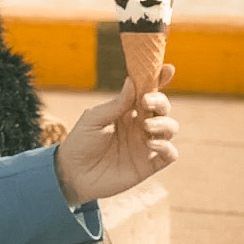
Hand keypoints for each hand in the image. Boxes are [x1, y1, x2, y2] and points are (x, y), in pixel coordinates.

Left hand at [53, 64, 179, 205]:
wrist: (73, 174)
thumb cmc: (81, 142)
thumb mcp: (94, 119)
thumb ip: (116, 104)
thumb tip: (132, 81)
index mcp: (127, 111)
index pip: (148, 92)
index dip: (160, 80)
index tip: (168, 69)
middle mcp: (140, 125)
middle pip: (163, 109)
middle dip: (160, 102)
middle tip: (146, 102)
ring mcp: (146, 144)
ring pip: (170, 128)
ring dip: (164, 124)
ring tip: (146, 126)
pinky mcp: (149, 164)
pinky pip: (170, 154)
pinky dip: (166, 146)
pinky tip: (151, 144)